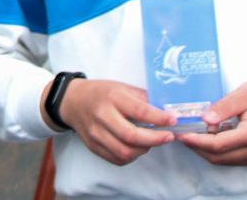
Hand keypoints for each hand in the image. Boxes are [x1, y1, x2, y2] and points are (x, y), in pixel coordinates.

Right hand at [50, 78, 175, 165]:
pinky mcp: (93, 146)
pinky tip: (137, 147)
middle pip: (131, 136)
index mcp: (112, 97)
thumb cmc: (101, 92)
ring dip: (144, 149)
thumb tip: (165, 110)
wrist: (73, 101)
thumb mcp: (121, 87)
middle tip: (169, 137)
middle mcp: (102, 116)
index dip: (159, 118)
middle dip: (155, 139)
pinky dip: (131, 156)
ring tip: (151, 142)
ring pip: (124, 151)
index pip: (139, 111)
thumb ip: (142, 98)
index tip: (173, 120)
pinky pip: (117, 159)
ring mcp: (96, 133)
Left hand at [177, 77, 246, 166]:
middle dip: (197, 147)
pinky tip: (209, 137)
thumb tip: (205, 119)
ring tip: (193, 134)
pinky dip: (217, 151)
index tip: (181, 134)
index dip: (197, 141)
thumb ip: (224, 107)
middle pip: (219, 156)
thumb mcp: (244, 93)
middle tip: (181, 134)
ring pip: (224, 161)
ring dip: (206, 150)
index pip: (218, 145)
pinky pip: (232, 159)